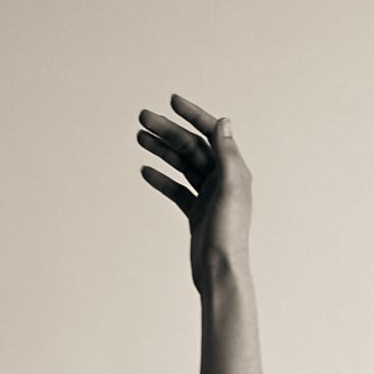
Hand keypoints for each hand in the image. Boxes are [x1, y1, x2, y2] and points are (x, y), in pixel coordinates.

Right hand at [136, 95, 250, 285]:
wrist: (220, 273)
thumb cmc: (228, 235)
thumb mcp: (229, 189)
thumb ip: (227, 155)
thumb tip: (223, 122)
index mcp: (233, 171)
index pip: (211, 133)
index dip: (192, 115)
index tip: (171, 101)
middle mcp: (222, 180)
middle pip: (191, 147)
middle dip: (167, 131)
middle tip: (142, 119)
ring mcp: (208, 197)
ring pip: (182, 166)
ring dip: (161, 150)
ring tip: (139, 138)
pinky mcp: (197, 213)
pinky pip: (177, 189)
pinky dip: (162, 179)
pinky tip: (146, 170)